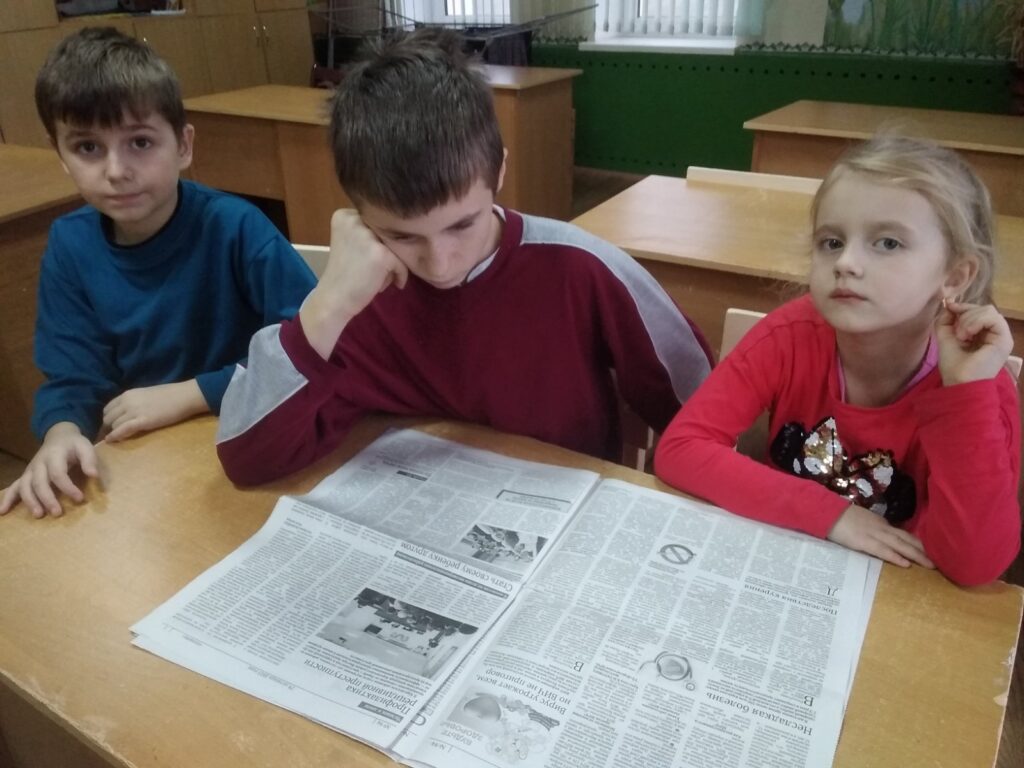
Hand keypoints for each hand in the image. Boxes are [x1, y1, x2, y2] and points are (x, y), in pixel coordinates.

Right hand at [0, 422, 98, 517]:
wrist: (58, 436)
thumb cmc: (73, 445)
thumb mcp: (85, 446)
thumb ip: (89, 460)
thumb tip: (94, 475)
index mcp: (53, 455)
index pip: (58, 473)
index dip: (67, 487)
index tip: (80, 498)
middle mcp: (38, 463)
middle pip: (39, 482)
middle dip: (47, 498)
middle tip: (57, 513)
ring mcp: (30, 470)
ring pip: (25, 487)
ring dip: (30, 501)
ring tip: (39, 515)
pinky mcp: (26, 476)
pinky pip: (14, 487)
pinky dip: (7, 499)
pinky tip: (3, 512)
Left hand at [102, 380, 208, 441]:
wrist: (183, 396)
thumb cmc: (169, 395)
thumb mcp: (145, 394)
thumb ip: (134, 401)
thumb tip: (127, 411)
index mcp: (128, 394)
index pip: (108, 408)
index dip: (109, 418)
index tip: (111, 425)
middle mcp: (127, 401)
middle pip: (108, 417)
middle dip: (109, 427)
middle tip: (114, 434)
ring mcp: (134, 411)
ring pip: (114, 425)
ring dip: (114, 432)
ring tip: (118, 438)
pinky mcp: (142, 421)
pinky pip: (123, 430)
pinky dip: (115, 436)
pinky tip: (111, 440)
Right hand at [300, 209, 408, 358]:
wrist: (334, 300)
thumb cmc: (344, 275)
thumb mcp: (350, 243)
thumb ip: (368, 232)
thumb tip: (403, 229)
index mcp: (344, 215)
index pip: (376, 222)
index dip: (378, 242)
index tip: (369, 260)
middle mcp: (355, 220)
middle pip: (388, 233)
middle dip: (386, 253)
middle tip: (375, 271)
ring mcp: (368, 236)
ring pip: (396, 247)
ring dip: (393, 264)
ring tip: (378, 278)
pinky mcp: (381, 253)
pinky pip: (402, 263)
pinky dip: (399, 275)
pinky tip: (385, 285)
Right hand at [827, 504, 934, 567]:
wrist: (826, 512)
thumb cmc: (841, 516)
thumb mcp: (861, 519)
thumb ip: (873, 526)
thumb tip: (882, 535)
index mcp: (880, 523)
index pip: (903, 533)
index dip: (917, 543)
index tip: (929, 551)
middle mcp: (881, 528)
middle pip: (906, 539)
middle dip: (923, 550)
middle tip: (938, 561)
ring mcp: (873, 534)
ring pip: (899, 545)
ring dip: (916, 555)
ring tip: (929, 565)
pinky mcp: (863, 542)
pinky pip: (883, 551)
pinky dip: (895, 557)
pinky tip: (906, 564)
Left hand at [936, 301, 1012, 384]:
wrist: (959, 382)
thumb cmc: (953, 365)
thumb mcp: (946, 336)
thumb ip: (947, 319)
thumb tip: (950, 302)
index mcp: (983, 333)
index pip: (977, 310)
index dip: (963, 306)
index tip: (949, 307)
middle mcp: (994, 333)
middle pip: (982, 308)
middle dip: (965, 315)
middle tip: (957, 333)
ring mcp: (1002, 336)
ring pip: (988, 310)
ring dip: (968, 320)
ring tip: (962, 337)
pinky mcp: (1005, 339)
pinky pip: (993, 317)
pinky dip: (976, 322)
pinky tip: (967, 335)